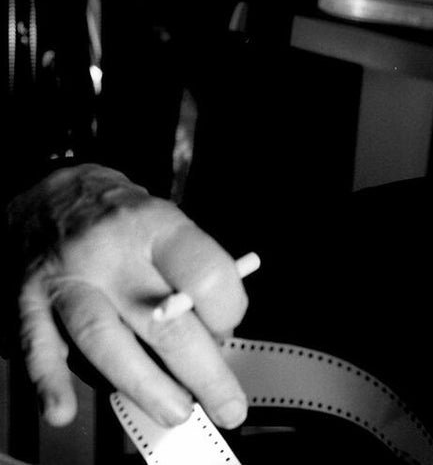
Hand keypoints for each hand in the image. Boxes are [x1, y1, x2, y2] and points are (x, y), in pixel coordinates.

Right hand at [10, 165, 249, 428]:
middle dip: (201, 370)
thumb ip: (193, 276)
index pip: (204, 272)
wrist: (50, 193)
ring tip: (176, 412)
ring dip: (143, 383)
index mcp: (157, 228)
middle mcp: (111, 254)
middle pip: (162, 319)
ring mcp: (68, 278)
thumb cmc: (125, 221)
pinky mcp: (29, 300)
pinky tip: (63, 409)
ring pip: (104, 338)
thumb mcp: (169, 227)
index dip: (226, 308)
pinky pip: (38, 343)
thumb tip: (216, 336)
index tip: (230, 328)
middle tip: (227, 405)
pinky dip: (50, 380)